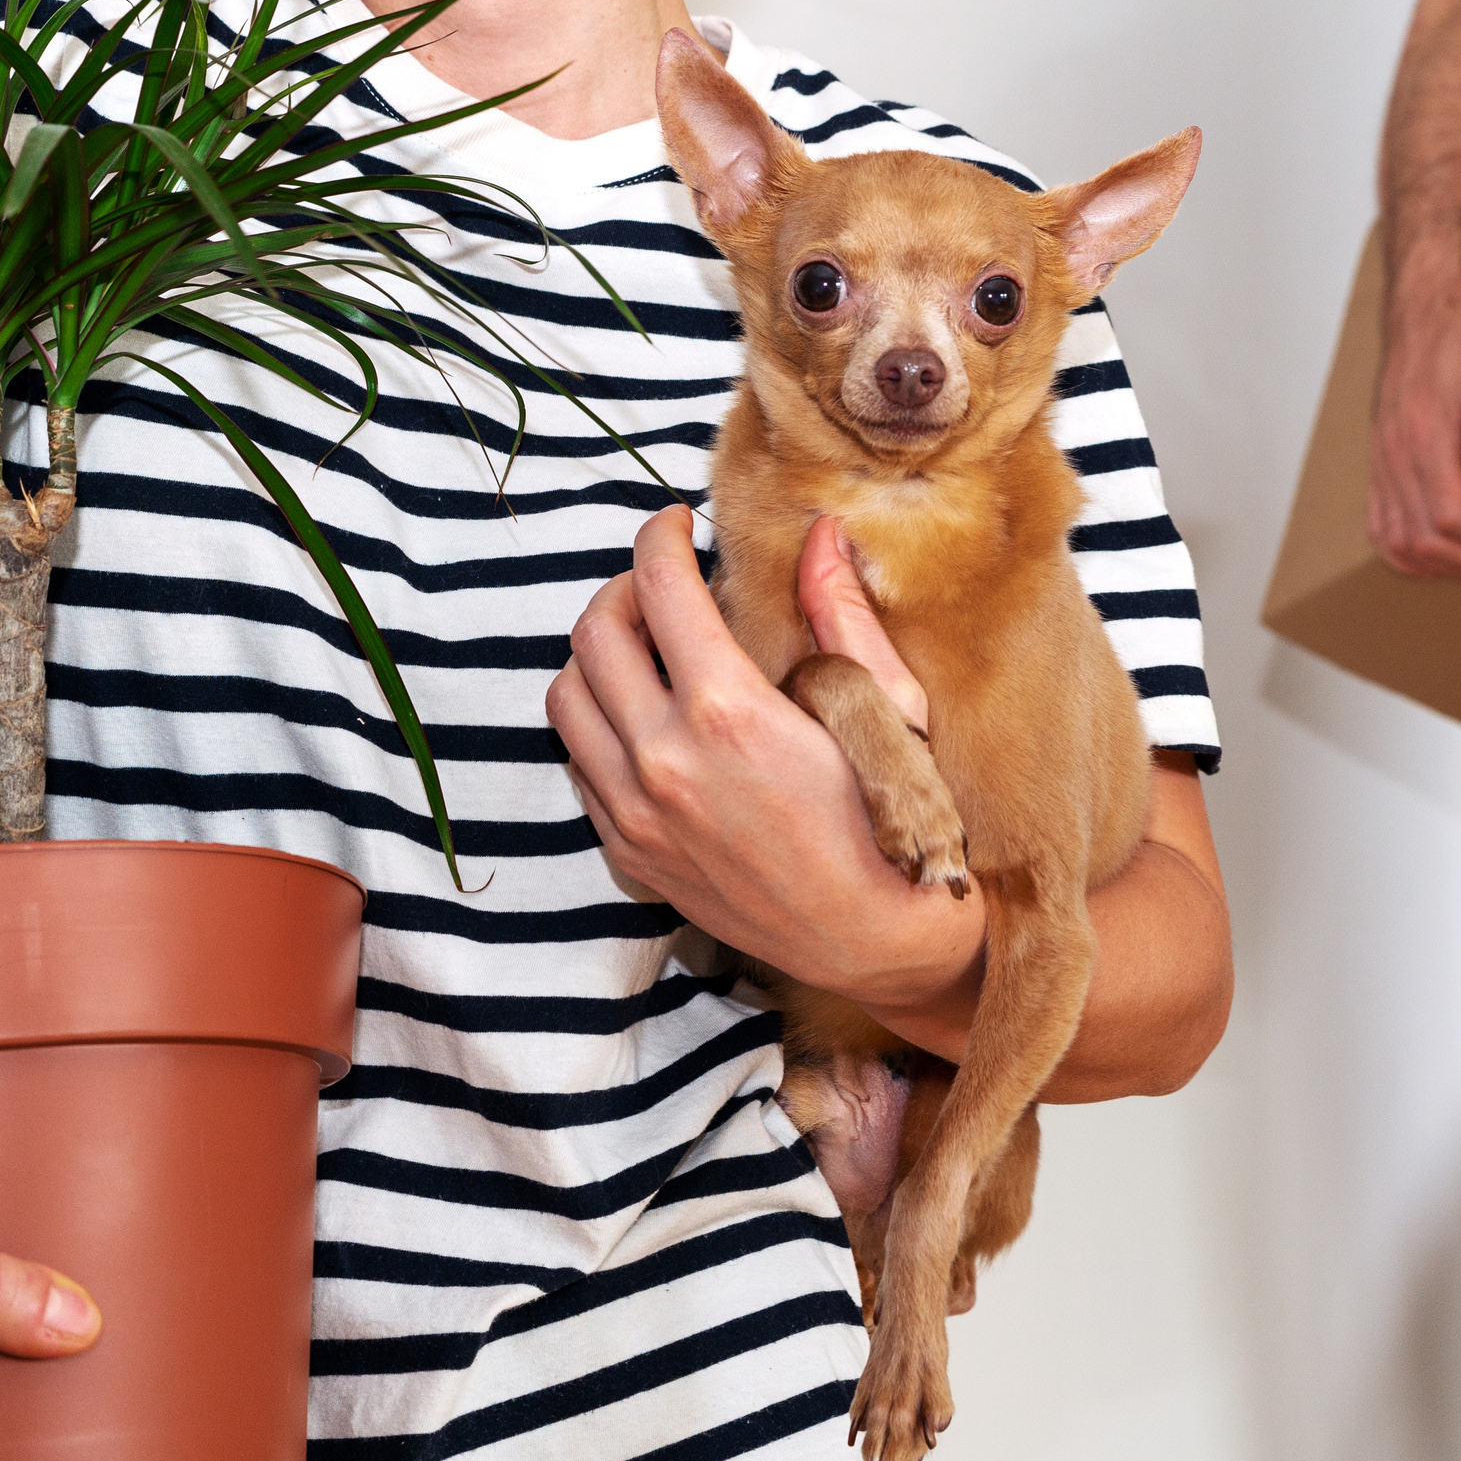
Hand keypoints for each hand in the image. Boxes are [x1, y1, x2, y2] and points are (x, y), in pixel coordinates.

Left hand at [548, 509, 978, 1011]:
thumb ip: (840, 613)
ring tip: (650, 650)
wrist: (876, 936)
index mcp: (728, 711)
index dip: (660, 536)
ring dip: (599, 657)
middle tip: (663, 584)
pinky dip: (600, 724)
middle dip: (624, 587)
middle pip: (594, 633)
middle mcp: (664, 760)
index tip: (676, 525)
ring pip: (566, 698)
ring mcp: (637, 813)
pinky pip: (579, 764)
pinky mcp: (629, 853)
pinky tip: (651, 720)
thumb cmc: (894, 819)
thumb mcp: (886, 705)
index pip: (658, 585)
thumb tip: (819, 535)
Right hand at [1365, 267, 1460, 579]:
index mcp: (1424, 429)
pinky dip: (1406, 556)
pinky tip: (1439, 562)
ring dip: (1442, 566)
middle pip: (1425, 538)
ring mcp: (1382, 461)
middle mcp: (1395, 452)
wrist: (1422, 310)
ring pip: (1398, 542)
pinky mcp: (1379, 465)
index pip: (1447, 512)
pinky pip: (1379, 528)